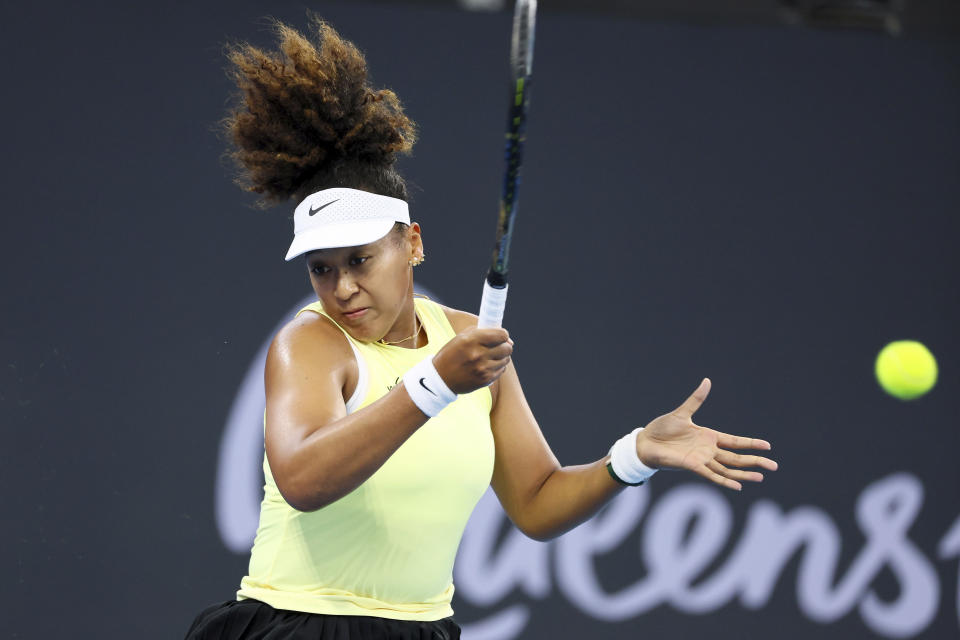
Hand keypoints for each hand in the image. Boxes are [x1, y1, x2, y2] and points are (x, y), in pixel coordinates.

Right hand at [433, 328, 512, 393]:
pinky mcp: (485, 379)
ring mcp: (483, 368)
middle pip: (507, 348)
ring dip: (501, 357)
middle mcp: (478, 354)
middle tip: (497, 348)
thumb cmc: (452, 354)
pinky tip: (486, 366)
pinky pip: (501, 370)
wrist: (441, 378)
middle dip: (504, 346)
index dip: (503, 335)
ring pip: (506, 359)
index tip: (500, 337)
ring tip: (489, 358)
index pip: (502, 335)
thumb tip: (508, 339)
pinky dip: (497, 367)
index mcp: (472, 340)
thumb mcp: (462, 337)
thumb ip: (483, 332)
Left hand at [636, 378, 776, 490]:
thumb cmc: (661, 428)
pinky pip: (711, 475)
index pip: (735, 441)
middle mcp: (708, 450)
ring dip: (744, 473)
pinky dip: (725, 481)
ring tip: (761, 477)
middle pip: (736, 457)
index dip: (751, 444)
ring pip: (728, 468)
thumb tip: (707, 381)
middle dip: (755, 461)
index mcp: (708, 437)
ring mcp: (701, 460)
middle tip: (774, 466)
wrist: (645, 442)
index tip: (768, 446)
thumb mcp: (682, 412)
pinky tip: (738, 486)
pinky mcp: (692, 466)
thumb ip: (696, 399)